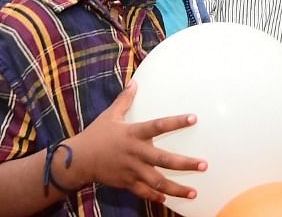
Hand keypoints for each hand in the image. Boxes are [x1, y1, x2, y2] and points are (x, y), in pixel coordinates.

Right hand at [70, 83, 205, 202]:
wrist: (77, 160)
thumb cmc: (96, 135)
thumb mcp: (110, 115)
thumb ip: (125, 100)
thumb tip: (134, 82)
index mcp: (133, 134)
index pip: (158, 126)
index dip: (176, 122)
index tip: (194, 118)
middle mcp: (135, 153)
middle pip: (163, 160)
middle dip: (185, 164)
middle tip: (204, 165)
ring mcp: (131, 170)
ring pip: (157, 181)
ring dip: (176, 188)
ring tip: (194, 192)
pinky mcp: (126, 182)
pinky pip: (143, 192)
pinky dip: (156, 196)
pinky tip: (168, 199)